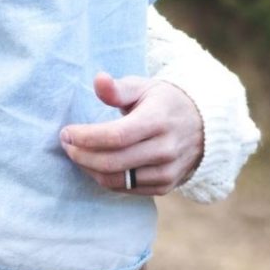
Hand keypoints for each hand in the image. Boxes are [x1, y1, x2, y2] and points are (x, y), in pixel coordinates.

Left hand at [60, 72, 205, 195]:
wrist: (202, 127)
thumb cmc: (164, 103)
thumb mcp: (144, 88)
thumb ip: (118, 88)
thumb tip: (98, 80)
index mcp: (158, 120)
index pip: (116, 136)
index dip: (86, 137)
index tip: (67, 132)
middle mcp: (165, 149)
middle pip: (112, 161)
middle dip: (81, 155)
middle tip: (66, 144)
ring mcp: (166, 171)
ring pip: (116, 179)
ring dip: (89, 169)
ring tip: (77, 154)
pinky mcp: (164, 186)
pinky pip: (126, 188)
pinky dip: (105, 178)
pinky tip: (96, 165)